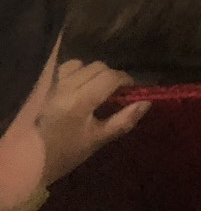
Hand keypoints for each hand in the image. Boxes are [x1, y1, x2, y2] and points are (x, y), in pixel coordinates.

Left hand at [39, 60, 149, 186]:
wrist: (27, 163)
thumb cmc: (65, 154)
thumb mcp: (97, 140)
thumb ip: (123, 120)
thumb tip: (146, 102)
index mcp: (80, 101)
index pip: (110, 77)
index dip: (126, 80)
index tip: (131, 90)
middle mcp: (65, 88)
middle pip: (98, 67)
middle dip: (112, 76)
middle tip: (115, 92)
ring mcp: (51, 85)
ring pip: (80, 64)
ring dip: (93, 72)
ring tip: (95, 87)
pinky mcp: (42, 87)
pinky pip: (62, 67)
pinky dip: (75, 70)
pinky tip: (78, 83)